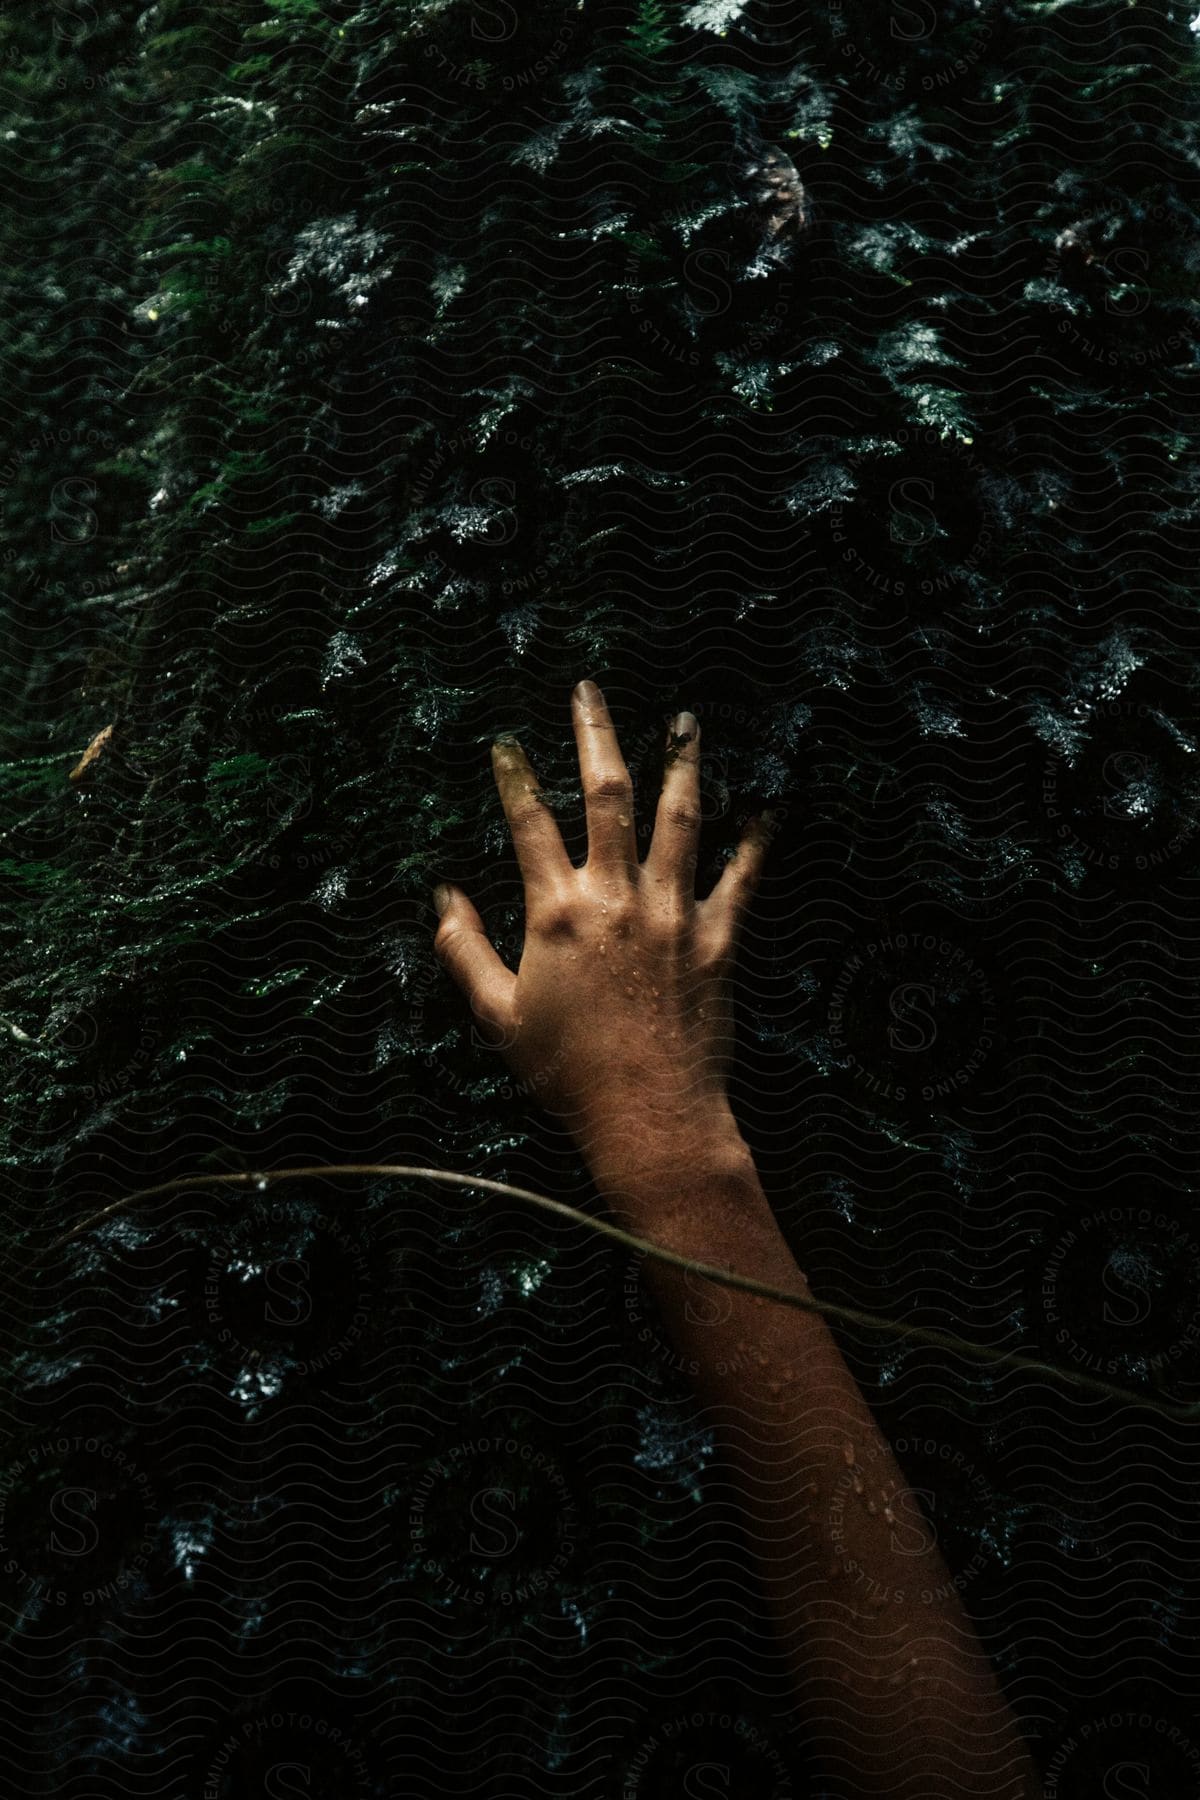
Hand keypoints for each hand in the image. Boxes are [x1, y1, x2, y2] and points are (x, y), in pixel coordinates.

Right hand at [431, 680, 775, 1177]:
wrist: (648, 1114)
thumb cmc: (567, 1073)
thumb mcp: (497, 1017)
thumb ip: (464, 952)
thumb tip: (443, 898)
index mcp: (557, 913)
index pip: (529, 825)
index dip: (514, 778)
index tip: (505, 742)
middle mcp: (616, 897)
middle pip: (605, 796)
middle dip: (594, 736)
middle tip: (589, 691)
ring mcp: (671, 912)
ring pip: (680, 818)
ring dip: (682, 764)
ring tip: (686, 721)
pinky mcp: (716, 938)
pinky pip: (742, 877)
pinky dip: (756, 841)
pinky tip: (767, 807)